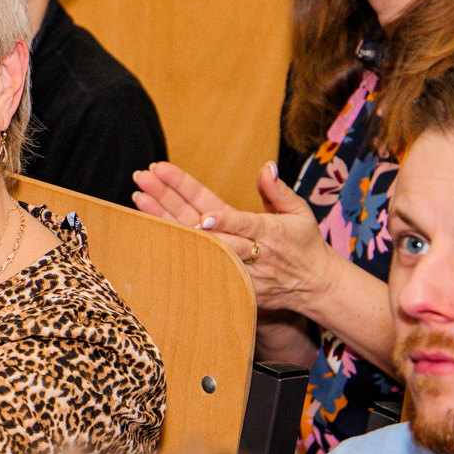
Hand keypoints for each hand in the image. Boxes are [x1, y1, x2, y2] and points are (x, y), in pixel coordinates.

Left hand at [132, 160, 337, 313]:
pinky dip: (170, 245)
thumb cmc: (305, 244)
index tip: (200, 212)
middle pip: (203, 228)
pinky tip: (147, 228)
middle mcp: (246, 251)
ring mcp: (233, 269)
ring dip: (163, 219)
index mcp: (266, 231)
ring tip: (138, 197)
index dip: (220, 220)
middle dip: (172, 202)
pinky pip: (193, 262)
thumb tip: (266, 167)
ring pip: (192, 244)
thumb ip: (278, 191)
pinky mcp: (226, 283)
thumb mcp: (299, 213)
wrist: (315, 287)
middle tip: (145, 179)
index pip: (238, 223)